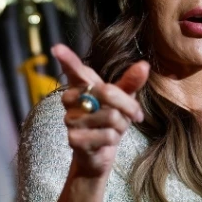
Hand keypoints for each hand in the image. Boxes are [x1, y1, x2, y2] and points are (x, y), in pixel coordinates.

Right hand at [52, 43, 149, 177]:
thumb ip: (130, 82)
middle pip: (107, 92)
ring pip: (111, 116)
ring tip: (112, 130)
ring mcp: (70, 119)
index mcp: (81, 86)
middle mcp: (71, 100)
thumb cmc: (109, 122)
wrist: (99, 154)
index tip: (57, 48)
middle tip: (135, 115)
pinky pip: (106, 135)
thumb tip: (144, 65)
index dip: (67, 59)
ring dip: (120, 126)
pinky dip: (113, 140)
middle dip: (128, 106)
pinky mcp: (73, 139)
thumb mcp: (123, 100)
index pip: (74, 70)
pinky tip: (104, 142)